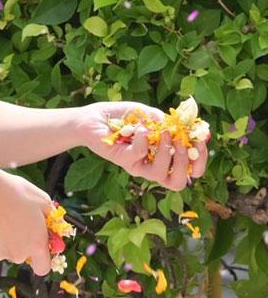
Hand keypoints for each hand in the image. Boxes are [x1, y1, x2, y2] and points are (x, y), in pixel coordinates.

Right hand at [0, 168, 53, 273]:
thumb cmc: (12, 193)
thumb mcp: (41, 199)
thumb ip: (49, 216)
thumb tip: (50, 220)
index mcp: (36, 244)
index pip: (42, 267)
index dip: (40, 258)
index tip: (37, 246)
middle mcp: (18, 253)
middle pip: (20, 255)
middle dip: (19, 243)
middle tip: (15, 223)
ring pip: (1, 250)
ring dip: (1, 239)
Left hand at [79, 101, 208, 190]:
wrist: (95, 117)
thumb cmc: (125, 117)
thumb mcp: (152, 115)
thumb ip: (169, 122)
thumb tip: (188, 127)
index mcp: (164, 157)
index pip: (189, 171)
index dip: (200, 162)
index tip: (202, 142)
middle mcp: (152, 166)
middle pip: (177, 182)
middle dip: (185, 163)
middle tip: (181, 141)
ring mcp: (137, 165)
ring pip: (159, 174)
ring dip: (165, 152)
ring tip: (162, 132)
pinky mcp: (122, 160)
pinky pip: (138, 156)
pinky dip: (143, 141)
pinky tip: (141, 128)